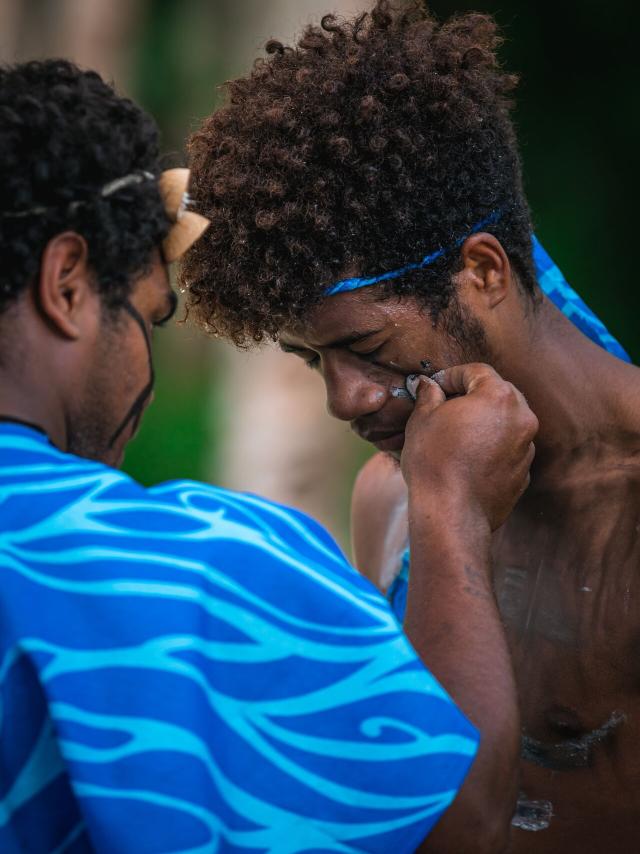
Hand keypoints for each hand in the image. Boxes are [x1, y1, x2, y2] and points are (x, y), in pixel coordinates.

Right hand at [400, 363, 537, 531]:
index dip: (452, 376)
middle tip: (445, 406)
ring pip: (505, 422)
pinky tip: (468, 458)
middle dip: (472, 396)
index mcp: (498, 396)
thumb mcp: (422, 420)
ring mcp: (527, 447)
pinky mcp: (525, 472)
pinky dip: (491, 447)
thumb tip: (429, 386)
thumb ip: (429, 395)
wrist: (452, 514)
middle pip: (497, 393)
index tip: (435, 386)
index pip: (476, 371)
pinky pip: (508, 448)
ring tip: (456, 435)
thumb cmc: (434, 462)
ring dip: (483, 422)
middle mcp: (522, 417)